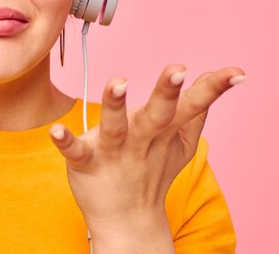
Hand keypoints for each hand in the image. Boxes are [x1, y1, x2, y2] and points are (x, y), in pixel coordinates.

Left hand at [48, 64, 244, 242]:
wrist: (125, 220)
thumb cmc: (151, 171)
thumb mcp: (178, 143)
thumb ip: (194, 112)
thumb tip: (212, 81)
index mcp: (163, 131)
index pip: (192, 106)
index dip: (212, 89)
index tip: (235, 73)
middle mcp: (140, 140)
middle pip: (156, 114)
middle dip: (167, 92)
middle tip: (177, 70)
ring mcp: (113, 153)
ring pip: (115, 127)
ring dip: (115, 105)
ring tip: (116, 83)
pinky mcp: (85, 163)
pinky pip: (75, 151)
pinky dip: (65, 141)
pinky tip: (56, 130)